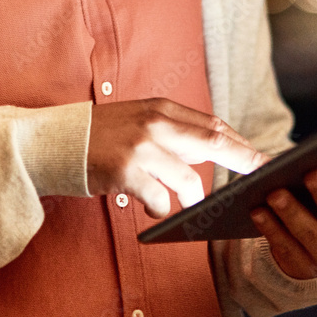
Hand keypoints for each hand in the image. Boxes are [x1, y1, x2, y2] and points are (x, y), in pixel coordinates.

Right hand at [87, 97, 269, 218]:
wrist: (54, 140)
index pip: (212, 123)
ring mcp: (140, 147)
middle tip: (262, 174)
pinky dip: (160, 208)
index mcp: (160, 107)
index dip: (240, 142)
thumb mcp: (138, 120)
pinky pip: (159, 199)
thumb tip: (212, 149)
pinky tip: (150, 207)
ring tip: (181, 203)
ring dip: (190, 197)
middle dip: (242, 159)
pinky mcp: (125, 171)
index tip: (261, 157)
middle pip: (213, 140)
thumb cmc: (99, 135)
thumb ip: (172, 132)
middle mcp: (154, 123)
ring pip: (188, 179)